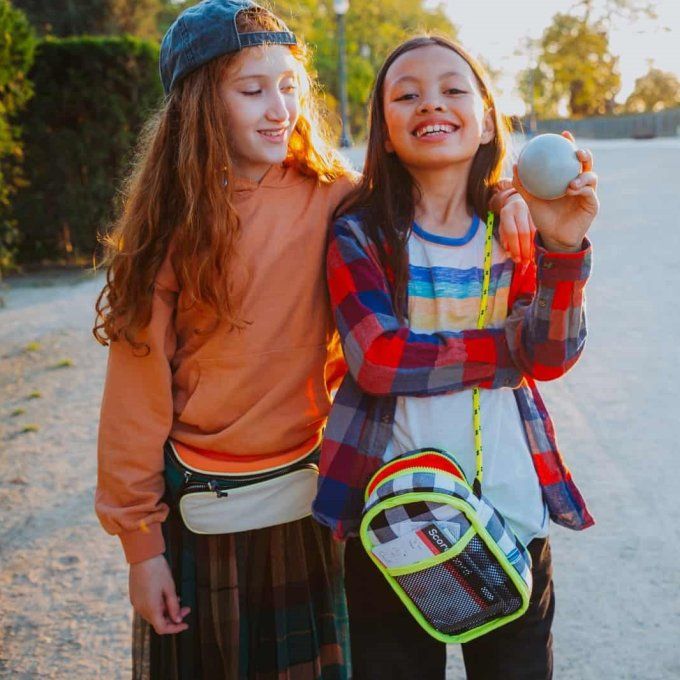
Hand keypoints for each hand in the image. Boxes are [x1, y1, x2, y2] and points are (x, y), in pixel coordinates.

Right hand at [129, 554, 189, 634]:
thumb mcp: (170, 588)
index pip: (162, 628)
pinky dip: (158, 605)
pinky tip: (166, 596)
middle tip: (186, 608)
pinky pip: (147, 606)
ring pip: (153, 614)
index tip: (185, 624)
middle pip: (158, 621)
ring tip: (178, 600)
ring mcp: (136, 603)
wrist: (143, 556)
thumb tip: (178, 620)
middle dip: (173, 617)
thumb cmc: (158, 570)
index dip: (175, 629)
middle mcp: (141, 609)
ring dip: (165, 611)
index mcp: (150, 608)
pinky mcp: (134, 597)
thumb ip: (174, 606)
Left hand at [493, 184, 535, 264]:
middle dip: (524, 249)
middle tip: (524, 262)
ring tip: (529, 259)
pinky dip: (534, 243)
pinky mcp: (538, 214)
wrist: (516, 202)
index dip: (515, 247)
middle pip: (524, 232)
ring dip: (531, 248)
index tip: (517, 259)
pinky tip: (533, 252)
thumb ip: (505, 240)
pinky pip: (537, 231)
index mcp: (507, 213)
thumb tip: (510, 254)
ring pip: (532, 232)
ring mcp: (530, 211)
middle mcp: (519, 210)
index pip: (512, 232)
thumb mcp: (502, 227)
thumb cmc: (508, 219)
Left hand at [513, 131, 598, 251]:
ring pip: (591, 176)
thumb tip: (515, 165)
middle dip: (584, 154)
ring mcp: (588, 192)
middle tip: (576, 152)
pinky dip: (582, 189)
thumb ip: (523, 184)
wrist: (553, 237)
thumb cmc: (543, 217)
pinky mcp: (592, 204)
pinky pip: (589, 193)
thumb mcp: (530, 200)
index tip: (563, 134)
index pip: (568, 158)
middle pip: (586, 163)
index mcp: (566, 178)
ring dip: (583, 175)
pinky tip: (572, 189)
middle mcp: (579, 182)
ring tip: (571, 181)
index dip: (569, 144)